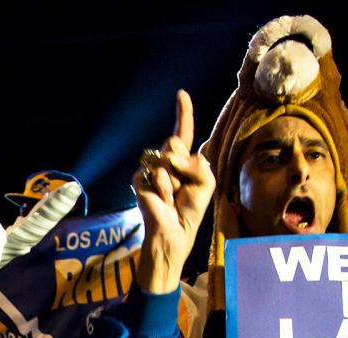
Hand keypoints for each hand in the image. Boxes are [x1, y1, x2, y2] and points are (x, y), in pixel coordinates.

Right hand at [135, 90, 215, 293]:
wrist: (172, 234)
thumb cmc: (189, 212)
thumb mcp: (207, 185)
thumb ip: (199, 165)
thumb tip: (173, 154)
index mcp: (184, 162)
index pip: (183, 132)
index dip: (183, 113)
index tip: (181, 94)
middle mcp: (167, 162)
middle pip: (175, 142)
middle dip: (182, 162)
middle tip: (182, 187)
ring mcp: (152, 171)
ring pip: (165, 159)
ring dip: (174, 181)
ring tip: (172, 198)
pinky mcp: (140, 182)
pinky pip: (154, 175)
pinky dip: (162, 189)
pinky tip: (162, 202)